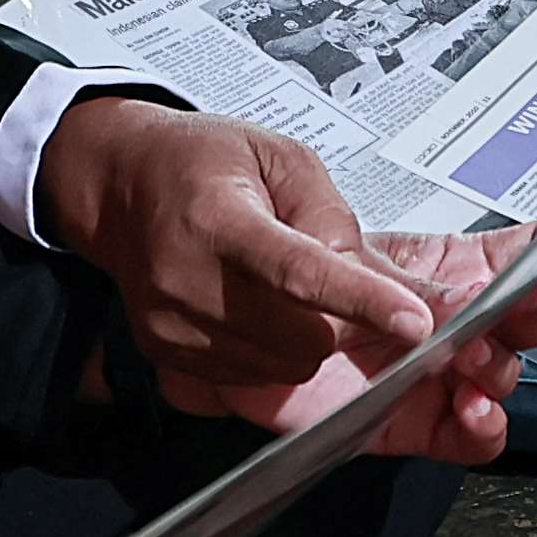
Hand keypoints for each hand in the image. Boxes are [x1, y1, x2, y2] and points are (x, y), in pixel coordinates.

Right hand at [41, 99, 434, 416]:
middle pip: (302, 336)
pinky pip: (253, 377)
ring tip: (279, 287)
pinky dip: (274, 352)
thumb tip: (380, 282)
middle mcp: (185, 279)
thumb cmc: (201, 163)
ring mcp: (171, 325)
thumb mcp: (280, 158)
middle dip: (340, 320)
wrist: (122, 186)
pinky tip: (254, 308)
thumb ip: (333, 218)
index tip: (415, 322)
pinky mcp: (166, 354)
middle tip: (330, 280)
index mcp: (217, 218)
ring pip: (285, 367)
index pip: (299, 271)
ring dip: (308, 339)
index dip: (362, 300)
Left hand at [280, 227, 536, 462]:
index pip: (515, 261)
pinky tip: (475, 410)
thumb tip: (479, 281)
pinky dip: (483, 429)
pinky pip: (469, 438)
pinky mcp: (413, 423)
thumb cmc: (292, 282)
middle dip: (518, 321)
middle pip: (519, 325)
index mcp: (444, 270)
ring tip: (471, 362)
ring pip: (499, 379)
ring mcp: (436, 375)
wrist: (233, 331)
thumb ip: (419, 279)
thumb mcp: (353, 264)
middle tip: (491, 315)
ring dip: (498, 372)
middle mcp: (449, 323)